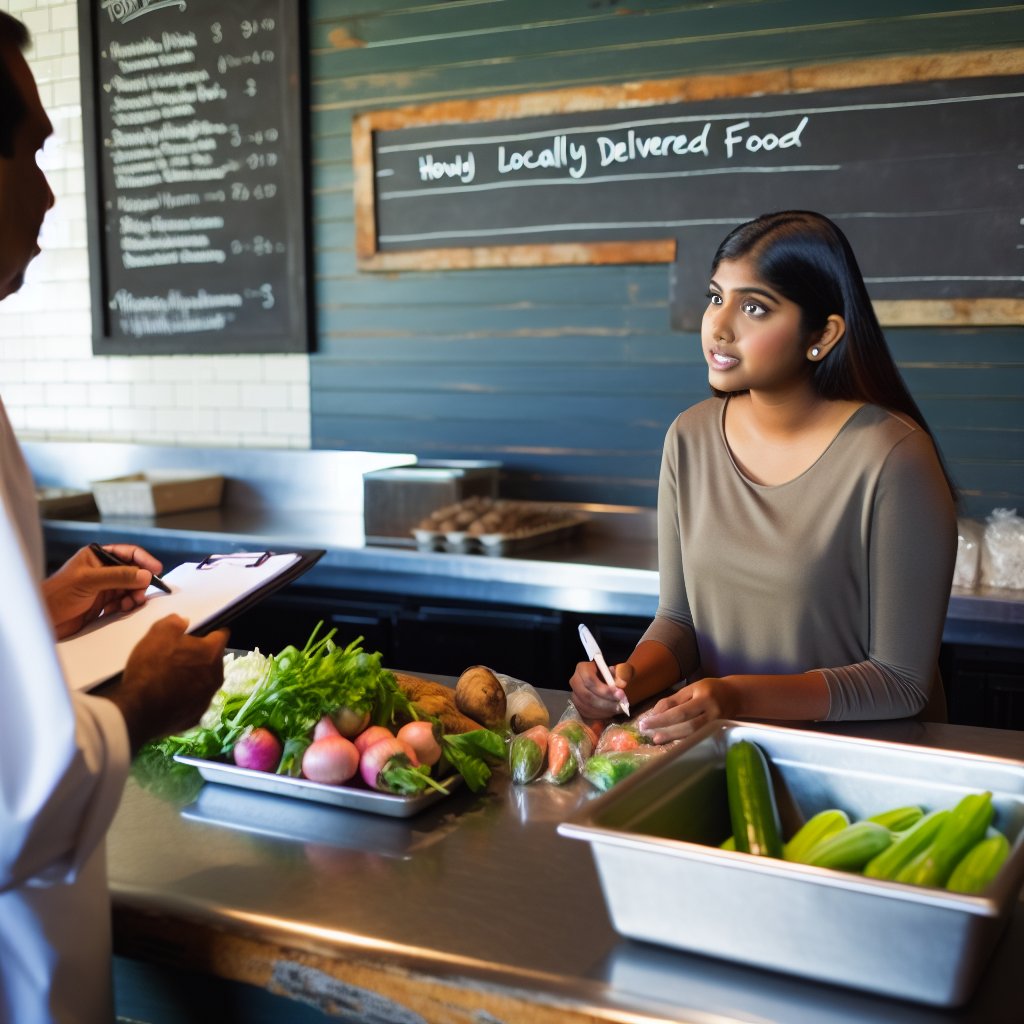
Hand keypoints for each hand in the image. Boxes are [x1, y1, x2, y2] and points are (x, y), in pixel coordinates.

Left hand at [42, 544, 163, 638]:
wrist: (44, 620)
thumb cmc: (58, 594)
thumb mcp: (89, 581)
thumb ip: (118, 576)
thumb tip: (146, 575)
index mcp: (97, 557)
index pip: (128, 553)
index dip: (144, 560)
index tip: (156, 570)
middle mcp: (102, 570)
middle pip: (133, 572)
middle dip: (139, 583)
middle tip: (140, 594)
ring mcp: (104, 587)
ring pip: (131, 588)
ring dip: (134, 596)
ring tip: (130, 604)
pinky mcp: (103, 603)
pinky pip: (124, 602)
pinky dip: (127, 606)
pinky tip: (120, 610)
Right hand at [103, 614, 227, 752]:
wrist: (139, 710)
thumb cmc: (151, 667)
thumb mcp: (158, 634)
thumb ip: (174, 623)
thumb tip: (183, 621)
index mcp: (211, 653)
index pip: (221, 636)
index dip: (211, 633)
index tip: (201, 635)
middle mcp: (216, 676)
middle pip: (212, 661)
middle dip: (200, 658)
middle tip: (177, 658)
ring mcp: (207, 699)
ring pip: (204, 683)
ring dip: (193, 679)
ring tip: (171, 679)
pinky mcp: (196, 716)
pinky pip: (193, 702)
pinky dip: (185, 699)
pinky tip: (169, 698)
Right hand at [569, 659, 632, 719]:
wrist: (603, 680)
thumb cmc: (610, 673)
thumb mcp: (618, 669)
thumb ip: (622, 674)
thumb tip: (622, 684)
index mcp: (583, 668)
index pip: (589, 680)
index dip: (604, 689)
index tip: (620, 694)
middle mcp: (575, 681)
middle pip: (587, 695)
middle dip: (605, 703)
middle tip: (620, 706)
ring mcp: (574, 694)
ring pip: (586, 706)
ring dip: (604, 710)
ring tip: (617, 709)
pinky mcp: (577, 705)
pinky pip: (586, 713)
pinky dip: (599, 715)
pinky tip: (610, 712)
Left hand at [637, 677, 738, 742]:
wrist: (736, 695)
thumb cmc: (710, 689)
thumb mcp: (692, 688)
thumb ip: (673, 700)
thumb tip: (655, 713)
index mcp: (704, 697)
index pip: (680, 711)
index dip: (661, 719)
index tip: (645, 723)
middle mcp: (712, 712)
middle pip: (686, 725)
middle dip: (665, 729)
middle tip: (647, 732)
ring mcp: (716, 724)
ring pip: (692, 734)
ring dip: (672, 737)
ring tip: (657, 739)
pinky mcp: (717, 731)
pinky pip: (698, 737)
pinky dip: (683, 739)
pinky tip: (672, 741)